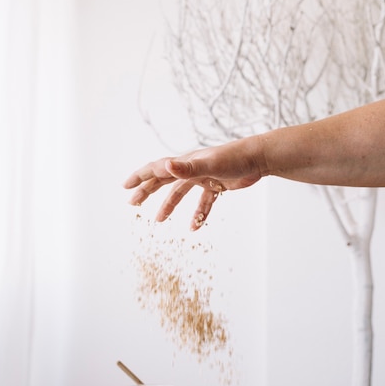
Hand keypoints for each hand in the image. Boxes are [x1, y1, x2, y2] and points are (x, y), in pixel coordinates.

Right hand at [123, 142, 263, 229]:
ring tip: (159, 220)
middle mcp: (191, 169)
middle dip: (147, 191)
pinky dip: (198, 214)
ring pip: (181, 193)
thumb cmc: (235, 158)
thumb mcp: (209, 164)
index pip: (157, 169)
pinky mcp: (217, 185)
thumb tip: (165, 167)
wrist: (259, 158)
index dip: (140, 177)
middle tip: (133, 203)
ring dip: (169, 205)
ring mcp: (204, 177)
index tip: (126, 186)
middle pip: (163, 181)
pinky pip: (203, 202)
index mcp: (185, 163)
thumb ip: (186, 168)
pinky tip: (195, 227)